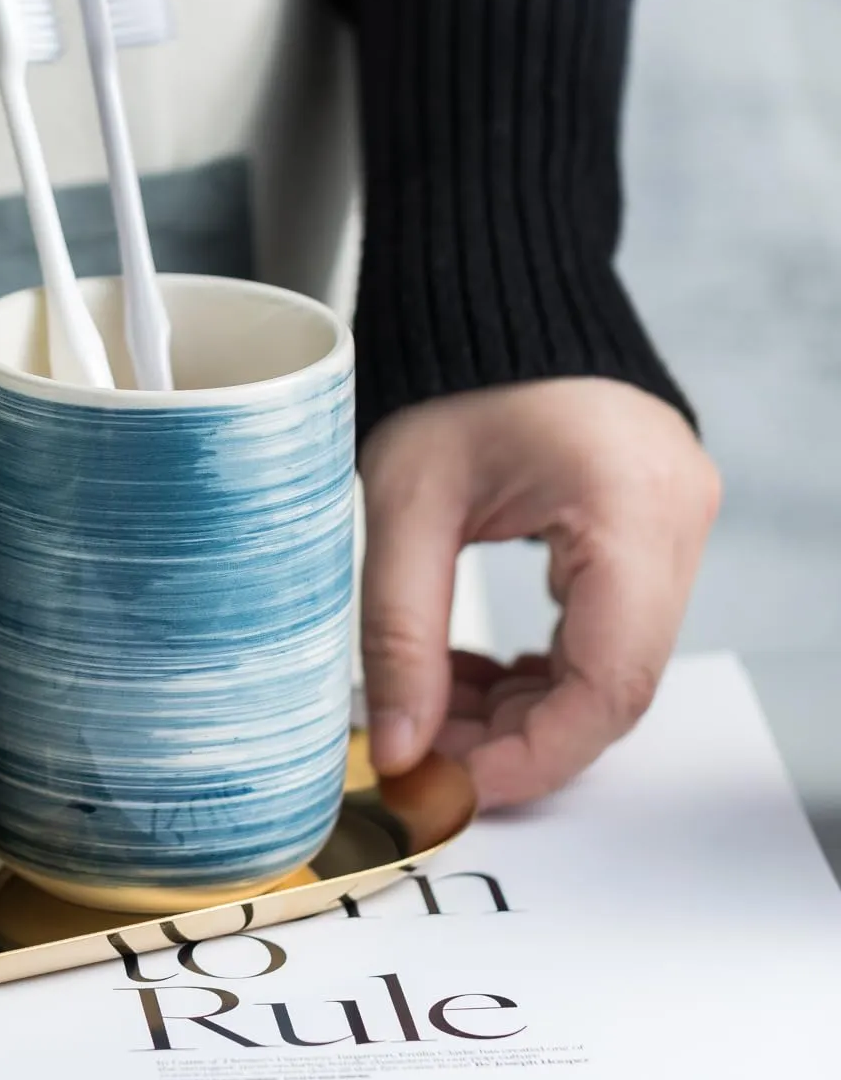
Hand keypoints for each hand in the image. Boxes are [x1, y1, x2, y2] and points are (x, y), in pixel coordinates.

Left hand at [359, 380, 719, 809]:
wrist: (491, 296)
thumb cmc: (451, 378)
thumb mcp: (403, 508)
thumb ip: (401, 636)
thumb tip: (400, 749)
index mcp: (628, 505)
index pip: (608, 682)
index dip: (532, 755)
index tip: (452, 783)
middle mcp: (679, 517)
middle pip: (617, 684)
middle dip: (516, 735)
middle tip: (423, 745)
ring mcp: (678, 523)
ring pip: (614, 666)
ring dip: (522, 705)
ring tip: (430, 697)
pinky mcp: (656, 529)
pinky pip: (610, 630)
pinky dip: (539, 667)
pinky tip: (467, 666)